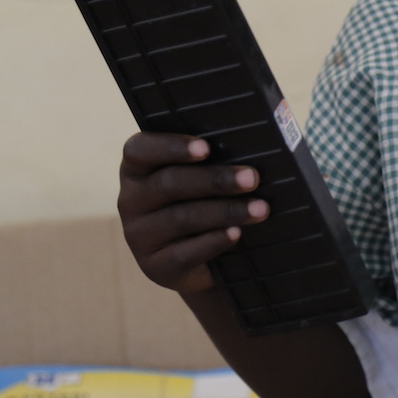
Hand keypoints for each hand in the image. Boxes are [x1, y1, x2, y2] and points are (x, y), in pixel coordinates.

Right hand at [117, 133, 268, 293]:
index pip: (139, 149)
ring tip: (260, 209)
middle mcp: (131, 200)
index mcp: (137, 168)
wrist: (208, 260)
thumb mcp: (207, 178)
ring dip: (224, 211)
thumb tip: (266, 131)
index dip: (170, 146)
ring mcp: (138, 235)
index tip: (206, 148)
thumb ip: (220, 155)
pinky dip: (213, 242)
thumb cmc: (209, 202)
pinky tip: (236, 233)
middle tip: (252, 177)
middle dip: (215, 180)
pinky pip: (183, 254)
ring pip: (180, 218)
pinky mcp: (154, 266)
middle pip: (169, 184)